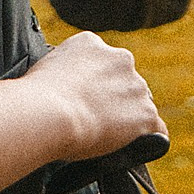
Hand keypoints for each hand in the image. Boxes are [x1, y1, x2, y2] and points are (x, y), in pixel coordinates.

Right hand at [28, 31, 166, 160]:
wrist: (49, 113)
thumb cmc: (36, 96)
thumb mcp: (46, 67)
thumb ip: (64, 71)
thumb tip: (64, 88)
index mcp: (92, 44)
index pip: (104, 64)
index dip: (95, 85)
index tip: (84, 100)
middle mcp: (120, 59)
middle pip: (126, 82)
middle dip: (115, 99)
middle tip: (95, 120)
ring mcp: (136, 87)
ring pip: (140, 105)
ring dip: (129, 119)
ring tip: (105, 137)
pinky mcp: (146, 114)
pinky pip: (157, 130)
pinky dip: (148, 140)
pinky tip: (133, 149)